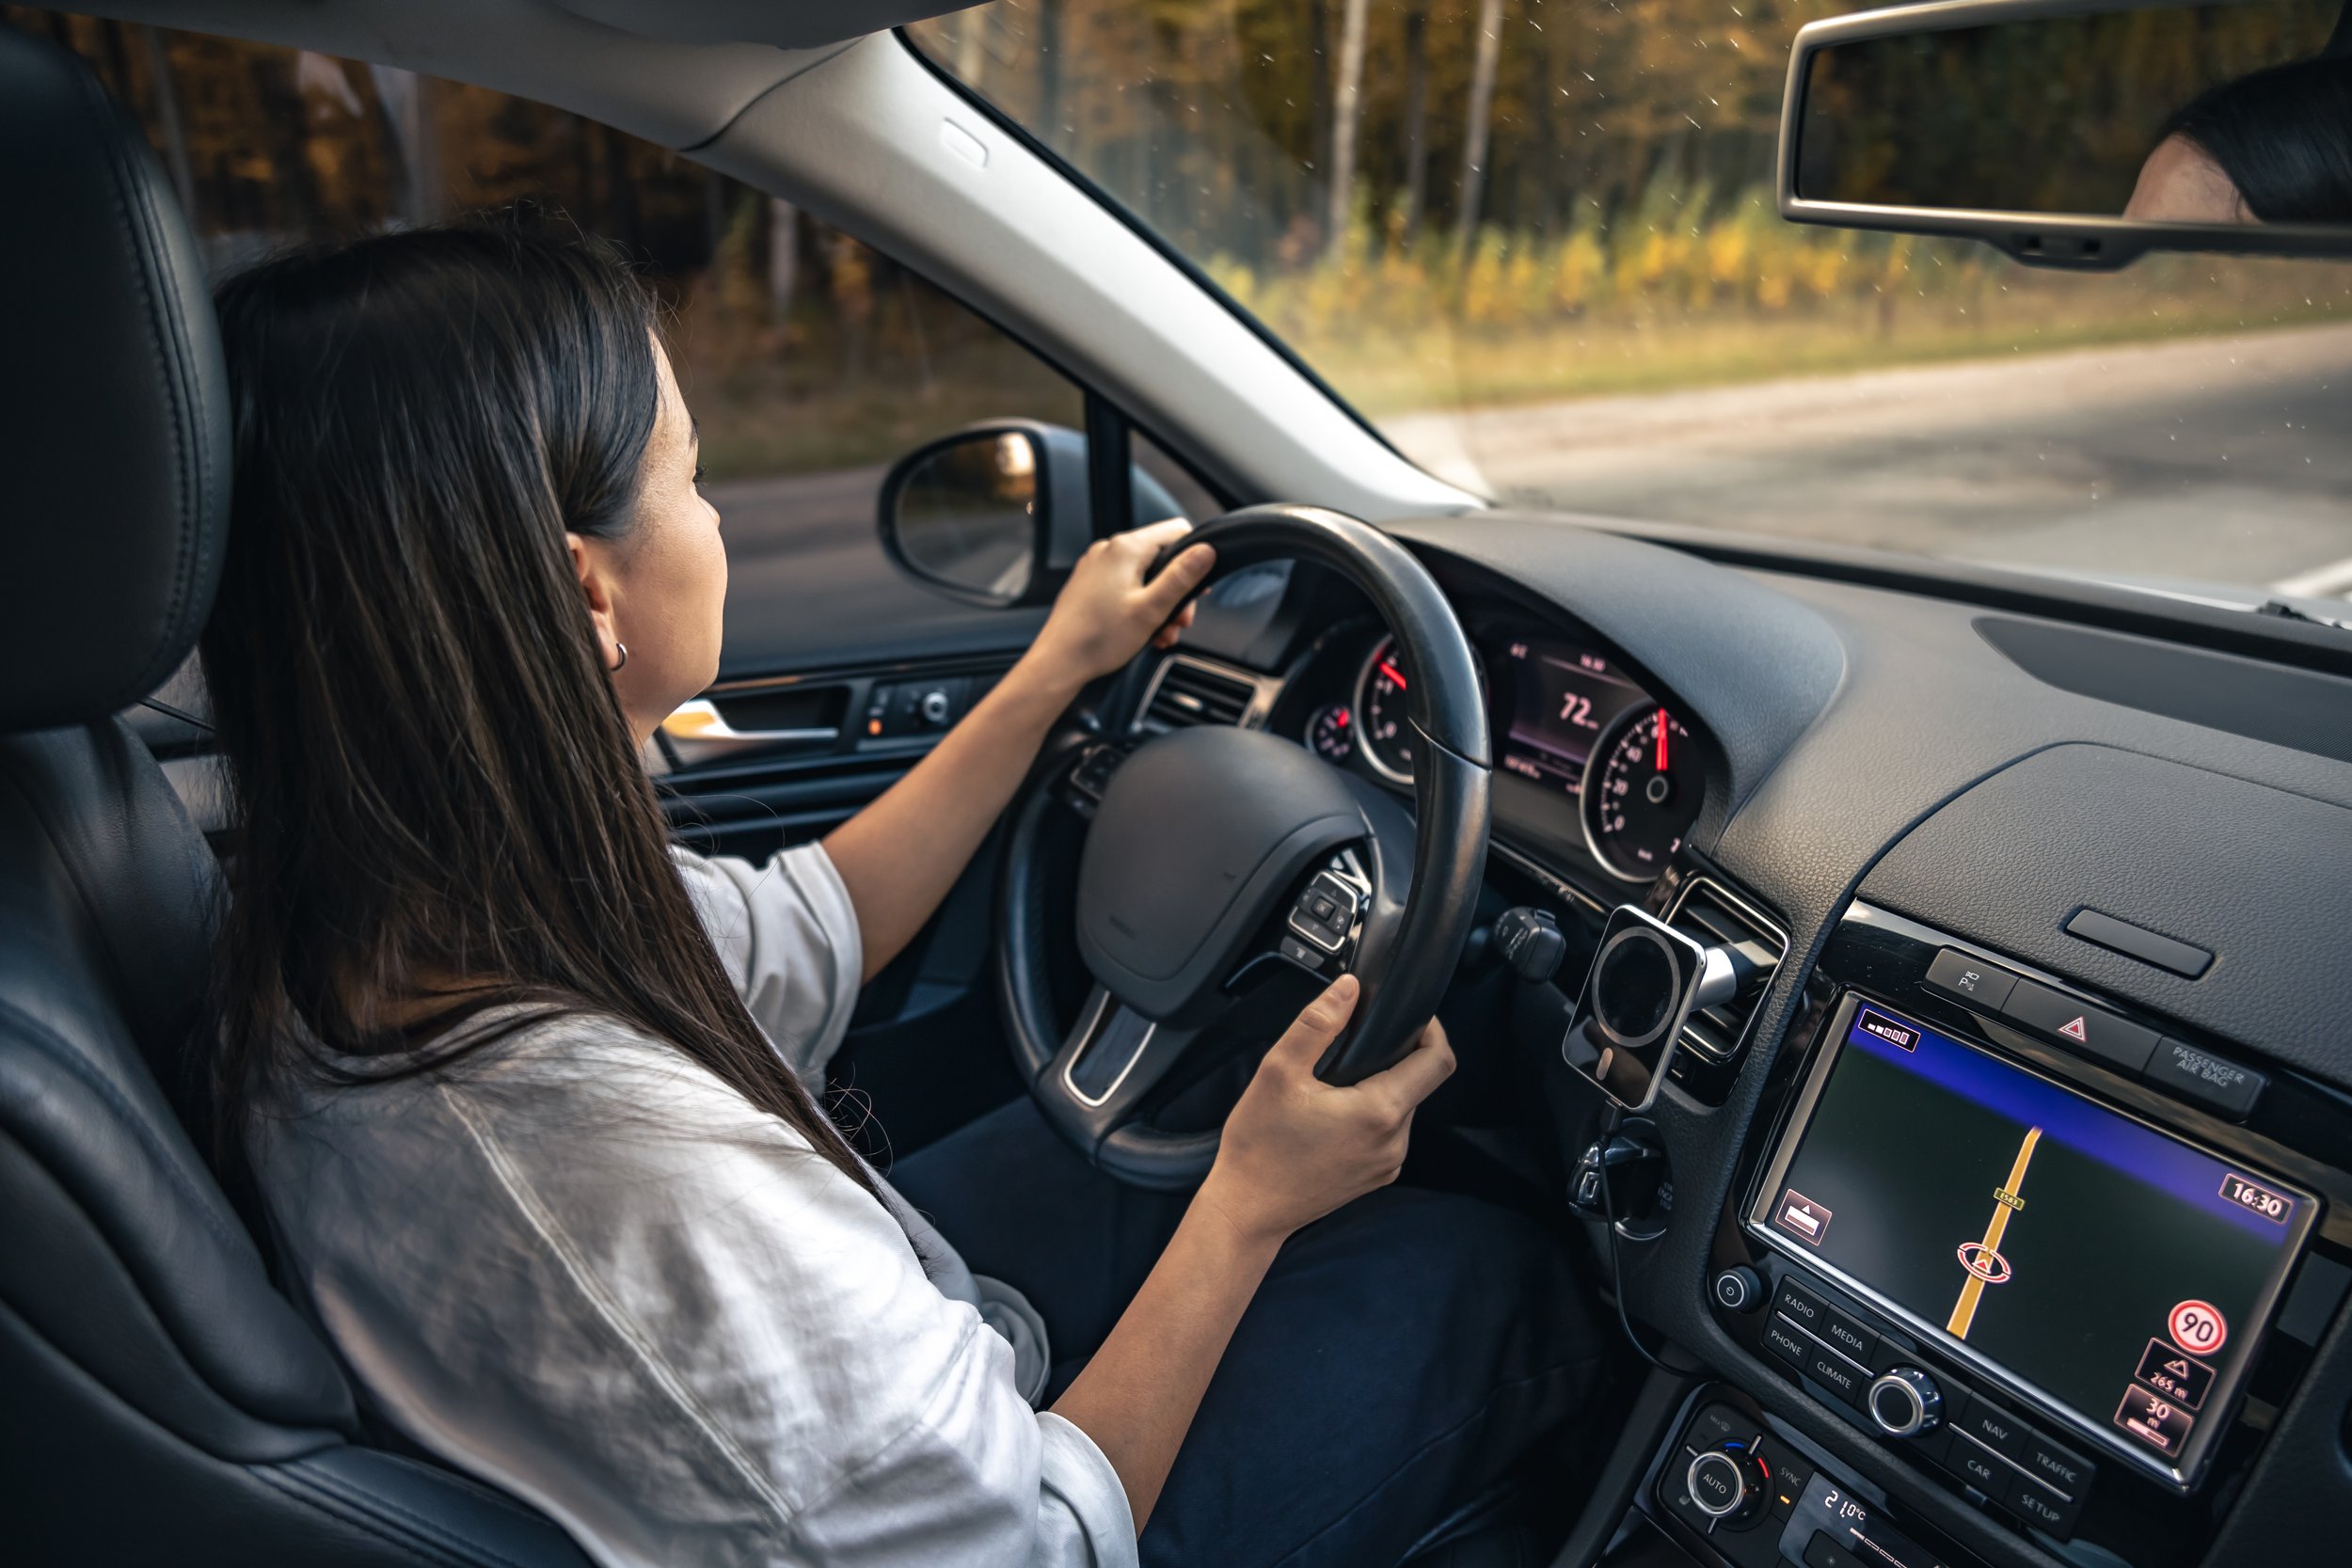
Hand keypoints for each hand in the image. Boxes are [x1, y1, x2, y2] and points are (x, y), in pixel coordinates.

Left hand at [1025, 518, 1216, 688]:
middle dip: (1176, 592)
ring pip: (1143, 577)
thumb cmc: (1099, 639)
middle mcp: (1107, 550)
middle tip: (1180, 623)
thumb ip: (1182, 576)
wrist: (1058, 662)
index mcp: (1125, 549)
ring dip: (1159, 605)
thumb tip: (1206, 550)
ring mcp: (1095, 567)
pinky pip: (1124, 587)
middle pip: (1160, 558)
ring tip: (1161, 634)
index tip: (1199, 588)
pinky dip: (1138, 606)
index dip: (1194, 557)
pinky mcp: (1089, 584)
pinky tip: (1142, 632)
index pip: (1175, 531)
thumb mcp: (1152, 609)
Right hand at [1195, 975, 1454, 1247]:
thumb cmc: (1259, 1146)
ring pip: (1404, 1106)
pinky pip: (1389, 1132)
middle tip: (1354, 1044)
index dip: (1431, 1029)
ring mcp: (1389, 1163)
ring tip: (1336, 1080)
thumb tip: (1348, 989)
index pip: (1438, 1061)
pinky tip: (1334, 1111)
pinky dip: (1373, 1113)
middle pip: (1420, 1082)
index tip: (1407, 1015)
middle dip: (1396, 1056)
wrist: (1248, 1210)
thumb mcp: (1278, 1072)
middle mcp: (1394, 1142)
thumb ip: (1317, 1024)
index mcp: (1379, 1112)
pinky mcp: (1377, 1176)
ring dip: (1382, 1085)